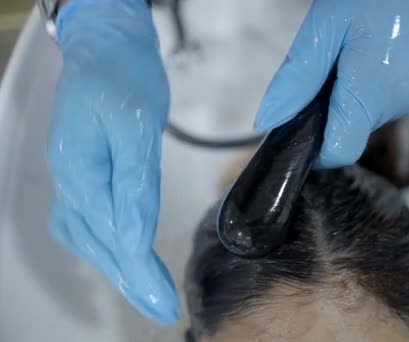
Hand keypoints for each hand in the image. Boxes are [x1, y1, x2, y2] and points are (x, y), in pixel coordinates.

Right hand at [47, 0, 177, 323]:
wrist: (107, 47)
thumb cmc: (124, 77)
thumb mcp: (136, 126)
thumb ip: (135, 184)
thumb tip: (136, 235)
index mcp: (82, 173)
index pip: (116, 237)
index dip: (142, 274)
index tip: (164, 303)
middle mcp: (70, 182)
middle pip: (101, 245)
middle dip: (134, 281)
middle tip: (161, 309)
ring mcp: (72, 179)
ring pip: (90, 239)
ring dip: (119, 269)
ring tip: (147, 292)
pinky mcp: (82, 174)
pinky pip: (87, 223)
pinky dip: (106, 246)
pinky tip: (120, 256)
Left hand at [254, 0, 408, 167]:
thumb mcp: (325, 28)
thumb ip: (297, 80)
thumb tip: (269, 121)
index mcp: (371, 92)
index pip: (340, 151)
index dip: (320, 147)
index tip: (311, 127)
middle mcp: (404, 103)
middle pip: (358, 126)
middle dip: (345, 99)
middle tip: (346, 58)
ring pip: (380, 108)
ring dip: (370, 87)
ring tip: (375, 46)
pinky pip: (405, 96)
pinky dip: (394, 80)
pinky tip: (397, 49)